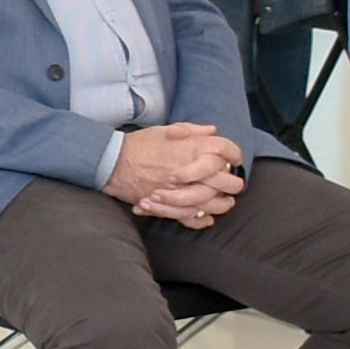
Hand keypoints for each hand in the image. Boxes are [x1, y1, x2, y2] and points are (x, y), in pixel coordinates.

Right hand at [109, 123, 244, 224]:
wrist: (114, 163)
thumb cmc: (139, 144)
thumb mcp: (165, 129)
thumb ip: (192, 130)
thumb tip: (213, 131)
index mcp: (192, 147)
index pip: (226, 149)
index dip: (235, 155)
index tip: (234, 160)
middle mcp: (191, 168)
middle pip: (226, 180)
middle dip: (234, 183)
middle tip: (234, 184)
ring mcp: (181, 189)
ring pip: (213, 202)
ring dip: (223, 203)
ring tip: (226, 202)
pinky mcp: (170, 204)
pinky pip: (192, 216)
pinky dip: (202, 219)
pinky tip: (207, 217)